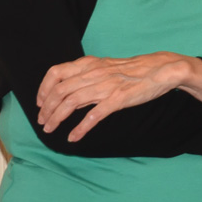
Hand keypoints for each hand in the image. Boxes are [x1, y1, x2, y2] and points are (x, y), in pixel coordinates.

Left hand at [36, 52, 188, 141]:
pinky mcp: (118, 99)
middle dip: (46, 109)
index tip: (40, 103)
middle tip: (43, 122)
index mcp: (90, 64)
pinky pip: (94, 115)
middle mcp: (94, 73)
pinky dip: (80, 128)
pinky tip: (73, 137)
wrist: (160, 70)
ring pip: (71, 102)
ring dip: (56, 118)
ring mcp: (105, 86)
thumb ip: (87, 79)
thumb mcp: (106, 68)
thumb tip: (70, 94)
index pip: (56, 72)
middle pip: (59, 90)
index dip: (44, 88)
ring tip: (50, 130)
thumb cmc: (133, 70)